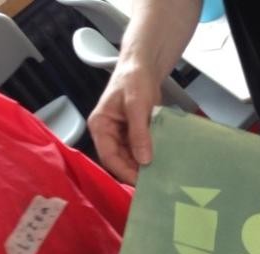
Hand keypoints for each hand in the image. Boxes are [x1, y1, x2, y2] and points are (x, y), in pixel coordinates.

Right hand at [88, 63, 161, 183]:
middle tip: (153, 182)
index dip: (124, 171)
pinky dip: (148, 156)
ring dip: (142, 166)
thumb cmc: (134, 79)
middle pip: (118, 160)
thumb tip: (144, 160)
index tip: (141, 181)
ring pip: (129, 158)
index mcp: (100, 126)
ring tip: (158, 175)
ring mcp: (119, 135)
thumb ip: (139, 133)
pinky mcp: (132, 134)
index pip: (108, 157)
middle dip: (134, 171)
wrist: (143, 65)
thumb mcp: (137, 105)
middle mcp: (107, 133)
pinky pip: (138, 150)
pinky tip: (160, 163)